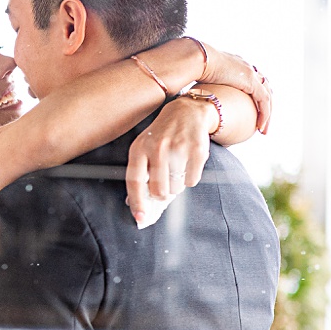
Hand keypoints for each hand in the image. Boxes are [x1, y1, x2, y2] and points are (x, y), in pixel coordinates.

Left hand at [125, 96, 211, 226]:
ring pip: (176, 188)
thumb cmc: (161, 135)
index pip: (135, 181)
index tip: (140, 217)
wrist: (186, 112)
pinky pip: (192, 181)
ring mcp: (178, 148)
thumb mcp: (143, 148)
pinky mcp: (197, 150)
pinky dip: (190, 178)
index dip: (137, 202)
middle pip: (158, 190)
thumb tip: (134, 204)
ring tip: (176, 169)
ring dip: (176, 186)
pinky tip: (187, 164)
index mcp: (139, 148)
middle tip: (164, 184)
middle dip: (161, 194)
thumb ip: (139, 174)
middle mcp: (157, 147)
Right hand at [196, 41, 272, 133]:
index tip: (251, 110)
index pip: (251, 81)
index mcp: (235, 65)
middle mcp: (246, 68)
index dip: (254, 96)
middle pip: (264, 88)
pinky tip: (261, 126)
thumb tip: (187, 102)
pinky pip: (264, 100)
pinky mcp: (251, 81)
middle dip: (264, 107)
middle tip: (261, 122)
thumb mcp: (199, 80)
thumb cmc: (191, 68)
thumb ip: (200, 88)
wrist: (196, 59)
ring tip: (263, 130)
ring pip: (267, 96)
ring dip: (266, 114)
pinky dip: (264, 114)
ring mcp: (250, 74)